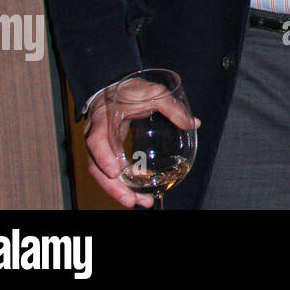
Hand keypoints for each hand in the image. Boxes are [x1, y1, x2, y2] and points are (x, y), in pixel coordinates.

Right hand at [83, 76, 199, 208]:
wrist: (114, 87)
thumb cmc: (131, 90)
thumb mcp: (152, 92)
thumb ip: (171, 106)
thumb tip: (193, 123)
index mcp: (103, 120)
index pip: (96, 141)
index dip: (103, 157)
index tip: (115, 171)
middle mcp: (96, 137)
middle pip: (96, 167)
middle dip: (114, 187)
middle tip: (132, 201)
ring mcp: (100, 147)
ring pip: (103, 175)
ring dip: (120, 190)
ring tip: (140, 202)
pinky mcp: (107, 153)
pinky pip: (112, 171)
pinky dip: (125, 182)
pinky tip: (142, 188)